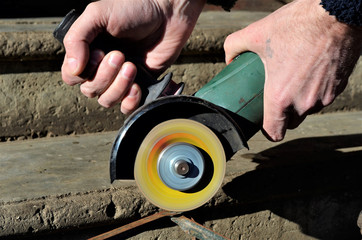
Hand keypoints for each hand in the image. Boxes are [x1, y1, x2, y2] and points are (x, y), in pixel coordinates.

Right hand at [61, 0, 204, 113]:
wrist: (168, 13)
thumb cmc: (134, 8)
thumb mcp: (98, 14)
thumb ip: (77, 38)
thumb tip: (73, 69)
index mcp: (89, 51)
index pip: (72, 76)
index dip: (82, 72)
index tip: (99, 53)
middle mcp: (102, 67)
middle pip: (90, 90)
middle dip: (105, 76)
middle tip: (120, 55)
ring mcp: (121, 78)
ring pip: (107, 100)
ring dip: (118, 88)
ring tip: (132, 67)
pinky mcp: (140, 85)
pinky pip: (127, 107)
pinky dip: (130, 101)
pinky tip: (137, 86)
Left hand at [224, 0, 361, 140]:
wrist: (335, 14)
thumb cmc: (297, 25)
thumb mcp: (256, 33)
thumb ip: (234, 46)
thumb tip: (228, 58)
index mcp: (280, 96)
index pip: (274, 132)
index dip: (268, 131)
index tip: (265, 124)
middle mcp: (303, 102)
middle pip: (291, 122)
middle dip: (283, 114)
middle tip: (277, 95)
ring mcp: (324, 96)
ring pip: (309, 109)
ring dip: (300, 101)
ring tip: (292, 79)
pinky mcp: (339, 87)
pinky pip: (324, 96)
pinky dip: (316, 89)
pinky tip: (309, 71)